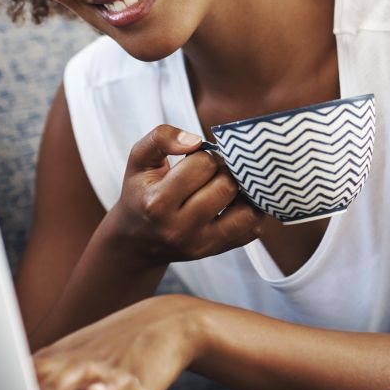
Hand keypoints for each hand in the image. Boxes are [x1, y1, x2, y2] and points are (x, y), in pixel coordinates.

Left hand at [34, 294, 206, 389]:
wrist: (172, 321)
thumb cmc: (121, 341)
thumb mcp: (79, 350)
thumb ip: (46, 369)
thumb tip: (10, 386)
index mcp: (59, 357)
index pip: (20, 373)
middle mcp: (76, 362)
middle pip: (38, 377)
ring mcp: (103, 373)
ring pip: (71, 381)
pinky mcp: (132, 386)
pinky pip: (115, 388)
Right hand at [103, 125, 265, 267]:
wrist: (137, 240)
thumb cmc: (141, 192)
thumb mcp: (139, 160)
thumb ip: (161, 138)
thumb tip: (195, 140)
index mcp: (157, 203)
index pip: (203, 165)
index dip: (205, 154)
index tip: (198, 158)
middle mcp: (179, 229)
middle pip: (226, 186)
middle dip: (225, 170)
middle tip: (216, 170)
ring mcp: (201, 244)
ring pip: (247, 212)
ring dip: (244, 192)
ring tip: (230, 184)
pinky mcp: (217, 250)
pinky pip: (252, 228)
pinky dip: (251, 211)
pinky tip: (236, 202)